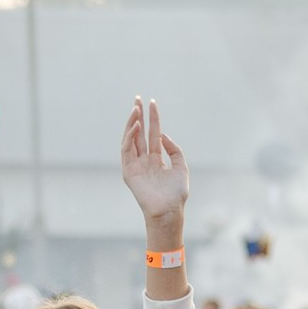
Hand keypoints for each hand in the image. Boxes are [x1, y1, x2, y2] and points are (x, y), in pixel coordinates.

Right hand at [119, 98, 188, 224]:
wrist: (169, 210)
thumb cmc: (176, 193)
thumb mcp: (181, 167)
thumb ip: (174, 150)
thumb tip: (163, 136)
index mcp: (156, 159)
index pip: (153, 134)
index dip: (153, 118)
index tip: (152, 102)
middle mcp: (144, 160)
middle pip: (139, 133)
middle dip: (138, 116)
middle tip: (138, 99)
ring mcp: (135, 165)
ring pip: (130, 139)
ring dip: (132, 123)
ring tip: (135, 109)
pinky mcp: (128, 171)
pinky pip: (126, 150)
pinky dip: (129, 137)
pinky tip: (135, 126)